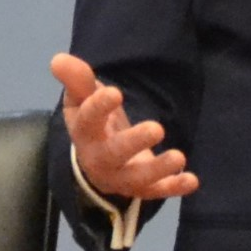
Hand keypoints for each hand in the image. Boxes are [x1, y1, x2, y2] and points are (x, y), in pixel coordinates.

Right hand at [49, 53, 197, 204]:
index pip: (88, 121)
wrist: (95, 161)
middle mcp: (100, 159)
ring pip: (137, 178)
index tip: (115, 92)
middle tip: (157, 129)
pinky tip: (192, 180)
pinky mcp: (141, 188)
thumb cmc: (93, 123)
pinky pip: (157, 191)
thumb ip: (77, 79)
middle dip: (134, 143)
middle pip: (114, 154)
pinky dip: (174, 187)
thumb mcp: (82, 99)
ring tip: (179, 156)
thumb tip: (58, 59)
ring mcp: (121, 177)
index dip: (98, 108)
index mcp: (85, 133)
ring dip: (158, 169)